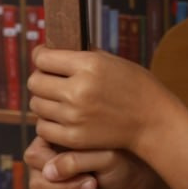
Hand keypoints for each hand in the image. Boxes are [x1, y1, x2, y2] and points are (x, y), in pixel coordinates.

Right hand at [23, 136, 168, 188]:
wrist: (131, 184)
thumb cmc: (121, 162)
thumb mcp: (104, 156)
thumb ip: (76, 160)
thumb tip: (47, 173)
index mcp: (53, 142)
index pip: (34, 156)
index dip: (54, 168)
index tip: (85, 173)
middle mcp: (45, 164)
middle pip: (36, 184)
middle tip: (93, 186)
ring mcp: (48, 186)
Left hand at [27, 47, 169, 150]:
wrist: (153, 121)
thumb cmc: (135, 87)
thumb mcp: (112, 61)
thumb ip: (82, 56)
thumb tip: (52, 51)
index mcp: (89, 65)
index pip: (43, 58)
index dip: (41, 56)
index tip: (45, 58)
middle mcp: (78, 90)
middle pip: (35, 82)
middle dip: (42, 78)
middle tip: (53, 81)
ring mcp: (74, 116)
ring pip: (36, 105)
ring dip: (44, 101)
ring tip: (60, 100)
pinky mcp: (73, 138)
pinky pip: (43, 128)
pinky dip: (49, 123)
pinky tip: (62, 118)